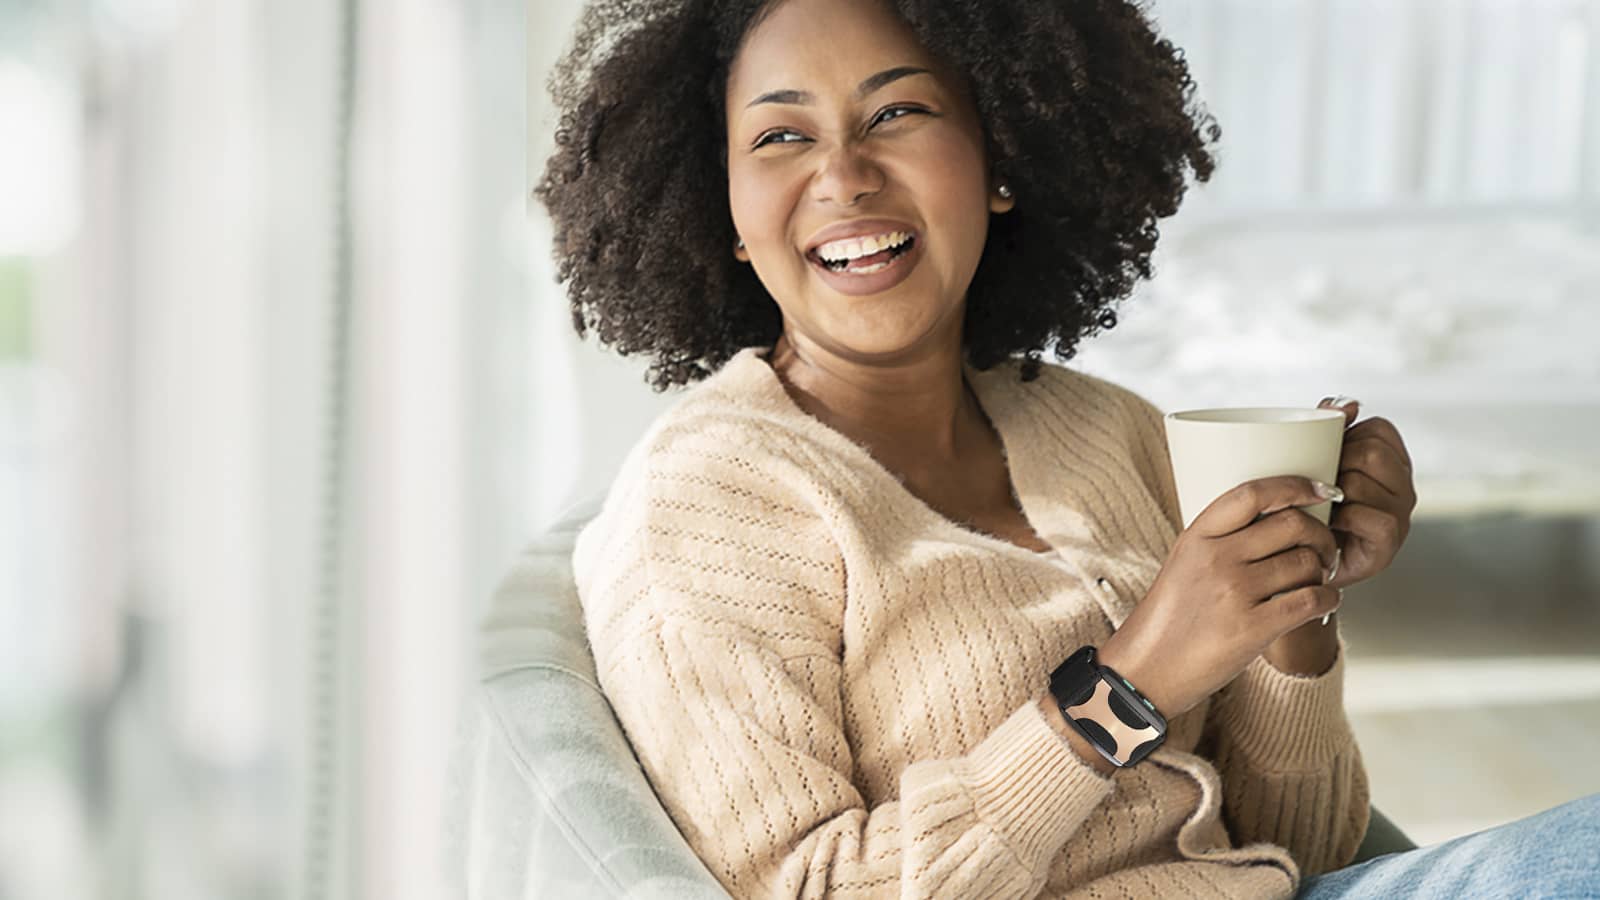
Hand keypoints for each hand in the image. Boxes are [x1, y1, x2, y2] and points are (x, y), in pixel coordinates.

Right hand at [1099, 476, 1341, 717]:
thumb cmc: (1169, 620)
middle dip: (1321, 535)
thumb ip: (1221, 540)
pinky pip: (1312, 600)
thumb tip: (1278, 522)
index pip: (1253, 494)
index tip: (1320, 491)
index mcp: (1197, 537)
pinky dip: (1328, 599)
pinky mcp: (1253, 628)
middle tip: (1324, 549)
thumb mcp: (1183, 564)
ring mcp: (1234, 592)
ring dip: (1324, 571)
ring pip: (1307, 562)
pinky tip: (1322, 604)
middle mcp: (1216, 558)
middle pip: (1292, 524)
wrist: (1146, 672)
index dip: (1295, 486)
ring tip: (1317, 582)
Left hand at [1317, 397, 1417, 588]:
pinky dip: (1343, 518)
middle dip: (1338, 463)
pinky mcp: (1389, 545)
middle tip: (1318, 482)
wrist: (1301, 563)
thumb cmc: (1307, 507)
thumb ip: (1328, 430)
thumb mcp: (1315, 463)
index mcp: (1392, 462)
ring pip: (1364, 484)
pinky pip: (1371, 518)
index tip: (1329, 454)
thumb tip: (1341, 402)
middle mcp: (1404, 487)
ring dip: (1334, 492)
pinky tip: (1329, 524)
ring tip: (1320, 505)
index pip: (1379, 429)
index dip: (1348, 436)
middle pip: (1372, 453)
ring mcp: (1400, 517)